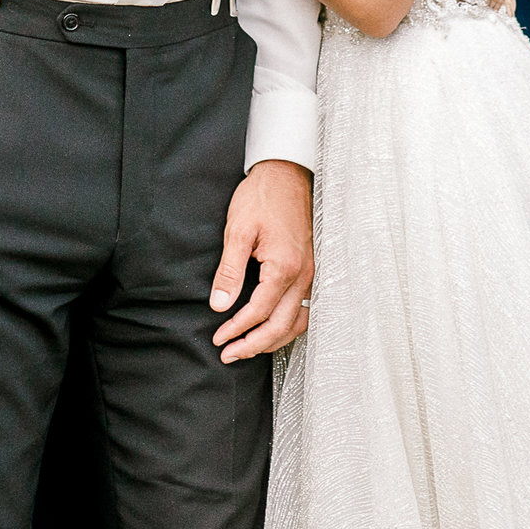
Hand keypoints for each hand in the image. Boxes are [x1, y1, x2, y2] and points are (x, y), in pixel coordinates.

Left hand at [211, 158, 313, 362]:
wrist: (286, 173)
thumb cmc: (261, 197)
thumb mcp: (237, 231)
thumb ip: (229, 271)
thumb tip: (219, 304)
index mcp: (285, 268)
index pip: (258, 312)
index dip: (236, 330)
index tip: (218, 339)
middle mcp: (304, 276)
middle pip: (281, 326)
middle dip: (253, 344)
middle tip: (229, 354)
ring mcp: (311, 274)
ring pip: (297, 322)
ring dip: (272, 339)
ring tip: (248, 347)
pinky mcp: (311, 269)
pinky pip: (303, 309)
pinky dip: (287, 325)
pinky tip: (271, 328)